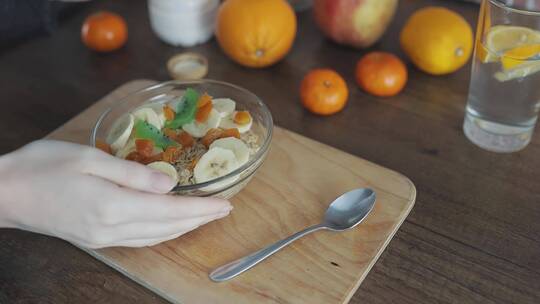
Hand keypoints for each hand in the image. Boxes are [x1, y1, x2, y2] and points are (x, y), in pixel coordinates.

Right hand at [0, 140, 231, 247]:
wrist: (4, 193)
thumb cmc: (42, 167)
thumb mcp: (89, 159)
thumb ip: (132, 174)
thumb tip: (168, 185)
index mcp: (113, 206)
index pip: (171, 211)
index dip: (202, 208)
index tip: (226, 204)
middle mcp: (112, 228)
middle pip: (169, 227)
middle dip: (200, 219)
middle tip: (224, 210)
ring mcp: (103, 238)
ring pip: (156, 237)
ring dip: (184, 228)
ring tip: (205, 217)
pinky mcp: (95, 239)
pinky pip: (140, 240)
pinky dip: (163, 233)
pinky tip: (171, 226)